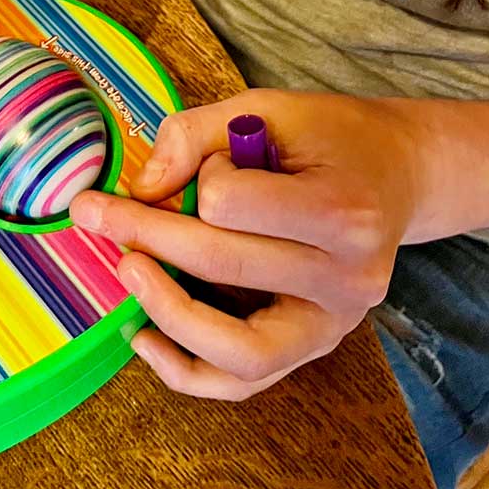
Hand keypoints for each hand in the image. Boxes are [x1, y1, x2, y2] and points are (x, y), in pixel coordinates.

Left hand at [68, 89, 423, 398]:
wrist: (396, 175)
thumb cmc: (329, 137)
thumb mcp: (268, 108)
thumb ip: (198, 135)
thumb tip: (142, 187)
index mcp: (344, 209)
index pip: (232, 205)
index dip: (199, 179)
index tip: (206, 164)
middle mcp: (348, 279)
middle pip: (224, 267)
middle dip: (146, 237)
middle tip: (92, 213)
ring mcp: (334, 325)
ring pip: (238, 352)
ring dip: (167, 313)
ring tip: (126, 271)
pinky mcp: (314, 349)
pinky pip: (244, 381)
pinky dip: (186, 369)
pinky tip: (144, 337)